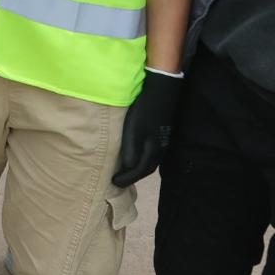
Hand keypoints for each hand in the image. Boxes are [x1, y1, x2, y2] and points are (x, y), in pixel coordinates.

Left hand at [112, 70, 181, 186]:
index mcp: (153, 151)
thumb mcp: (134, 130)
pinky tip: (134, 156)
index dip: (126, 179)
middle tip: (118, 180)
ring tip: (125, 171)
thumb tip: (127, 167)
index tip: (113, 183)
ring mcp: (162, 142)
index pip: (139, 171)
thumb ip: (131, 149)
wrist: (161, 91)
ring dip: (138, 169)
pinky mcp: (160, 134)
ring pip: (149, 162)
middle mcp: (160, 150)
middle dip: (132, 177)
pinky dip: (142, 159)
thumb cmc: (144, 111)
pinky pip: (150, 153)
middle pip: (146, 169)